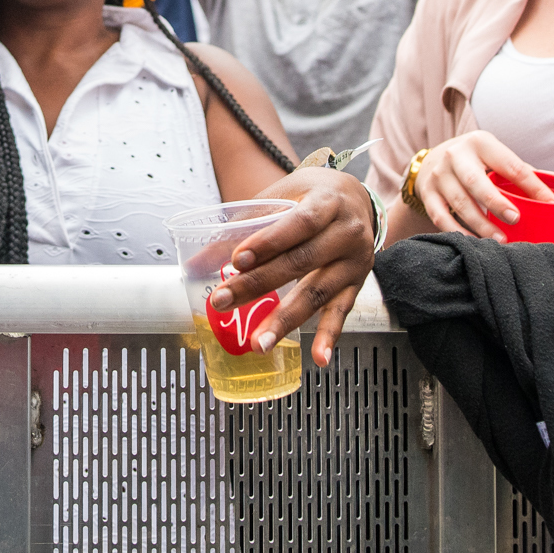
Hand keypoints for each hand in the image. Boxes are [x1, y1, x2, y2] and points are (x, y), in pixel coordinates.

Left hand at [205, 168, 377, 367]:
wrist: (358, 198)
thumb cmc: (312, 195)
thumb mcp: (281, 196)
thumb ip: (243, 227)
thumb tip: (195, 264)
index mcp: (327, 202)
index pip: (299, 223)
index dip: (268, 242)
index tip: (237, 260)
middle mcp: (346, 231)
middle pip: (302, 261)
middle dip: (259, 285)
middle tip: (224, 302)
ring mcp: (355, 260)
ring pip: (318, 292)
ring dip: (286, 320)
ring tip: (259, 342)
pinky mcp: (357, 283)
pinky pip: (341, 311)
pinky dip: (329, 335)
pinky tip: (319, 357)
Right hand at [409, 131, 553, 241]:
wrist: (432, 160)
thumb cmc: (475, 161)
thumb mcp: (496, 157)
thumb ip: (525, 171)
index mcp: (480, 143)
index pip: (510, 165)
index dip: (532, 185)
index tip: (550, 203)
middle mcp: (456, 156)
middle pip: (476, 181)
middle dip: (497, 202)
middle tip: (516, 219)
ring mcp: (439, 175)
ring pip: (459, 202)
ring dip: (480, 223)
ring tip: (500, 239)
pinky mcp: (427, 193)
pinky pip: (441, 216)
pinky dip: (457, 231)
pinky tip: (474, 241)